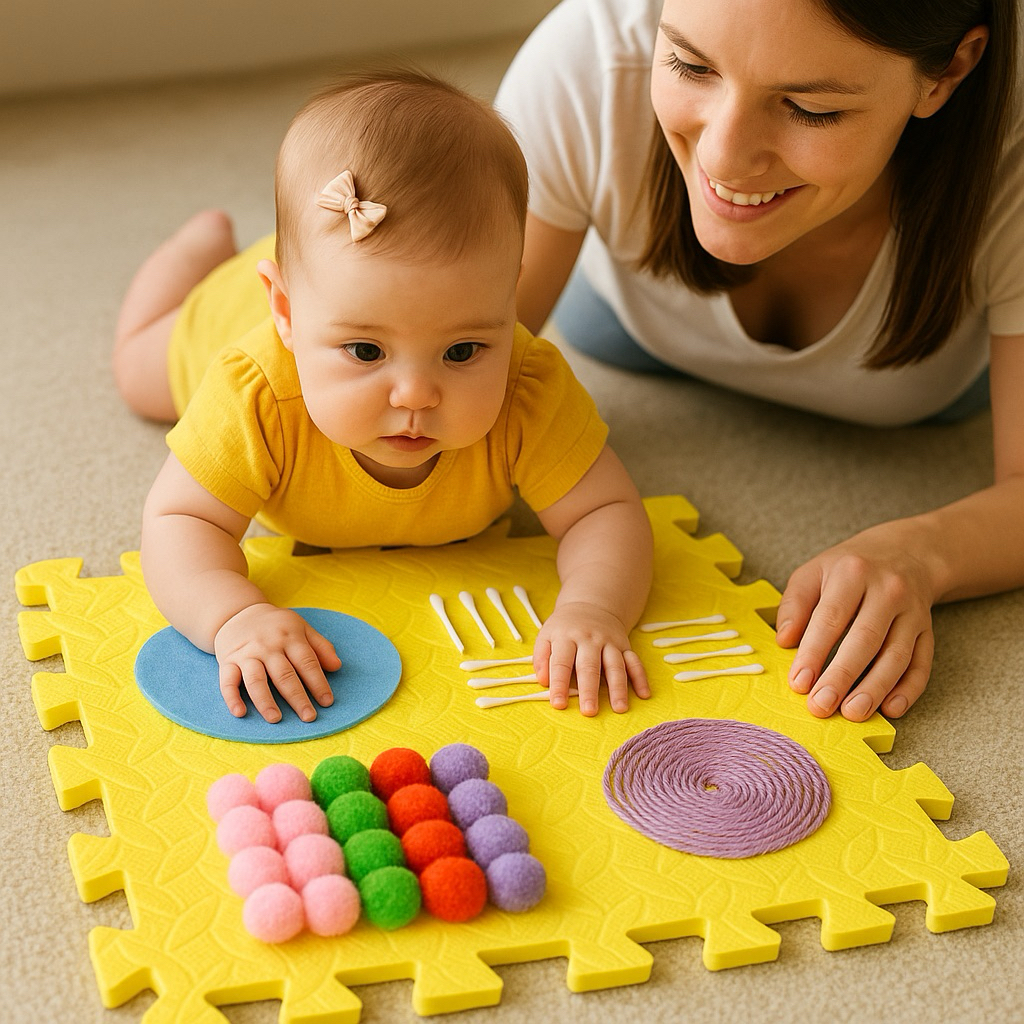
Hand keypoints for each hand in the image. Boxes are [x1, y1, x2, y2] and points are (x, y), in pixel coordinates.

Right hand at [214, 603, 340, 722]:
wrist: (238, 613)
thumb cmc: (276, 626)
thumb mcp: (301, 628)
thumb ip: (321, 646)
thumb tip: (337, 666)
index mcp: (290, 637)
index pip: (307, 662)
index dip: (318, 683)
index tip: (327, 702)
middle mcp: (268, 646)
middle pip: (284, 674)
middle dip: (297, 697)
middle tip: (308, 717)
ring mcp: (247, 654)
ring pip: (256, 680)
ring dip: (265, 701)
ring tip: (276, 719)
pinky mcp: (228, 661)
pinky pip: (227, 681)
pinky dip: (231, 697)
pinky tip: (239, 712)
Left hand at [533, 601, 649, 715]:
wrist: (590, 605)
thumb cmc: (565, 628)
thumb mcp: (546, 635)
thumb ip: (541, 657)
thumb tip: (543, 681)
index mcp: (566, 637)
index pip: (561, 663)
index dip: (559, 684)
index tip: (558, 704)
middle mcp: (590, 639)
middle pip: (589, 666)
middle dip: (589, 690)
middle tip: (589, 711)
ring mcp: (609, 642)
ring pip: (615, 666)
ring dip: (618, 688)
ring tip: (619, 708)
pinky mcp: (625, 645)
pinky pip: (634, 661)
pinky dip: (641, 678)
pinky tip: (644, 694)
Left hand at [775, 524, 936, 721]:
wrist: (905, 553)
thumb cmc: (848, 568)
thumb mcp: (813, 572)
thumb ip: (794, 605)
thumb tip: (784, 641)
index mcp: (853, 573)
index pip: (831, 618)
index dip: (814, 652)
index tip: (799, 682)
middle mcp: (888, 591)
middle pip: (866, 639)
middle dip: (842, 676)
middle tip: (821, 705)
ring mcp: (913, 612)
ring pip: (897, 655)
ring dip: (875, 688)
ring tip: (852, 713)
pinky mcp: (929, 630)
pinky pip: (922, 663)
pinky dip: (908, 689)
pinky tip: (891, 709)